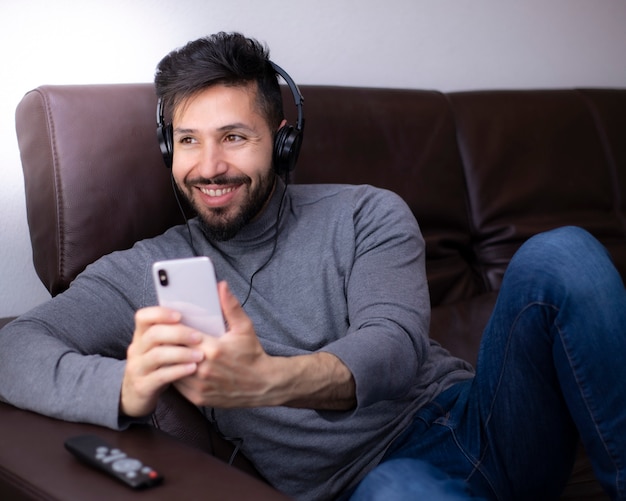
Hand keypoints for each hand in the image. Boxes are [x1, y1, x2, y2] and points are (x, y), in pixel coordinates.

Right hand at [120, 307, 204, 417]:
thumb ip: (173, 334)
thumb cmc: (157, 366)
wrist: (135, 397)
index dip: (160, 313)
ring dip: (181, 353)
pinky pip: (160, 376)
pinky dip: (178, 371)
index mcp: (141, 335)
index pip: (143, 316)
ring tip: (200, 355)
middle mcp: (136, 349)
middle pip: (154, 334)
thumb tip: (202, 319)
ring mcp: (137, 368)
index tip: (180, 315)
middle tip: (199, 337)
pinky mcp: (142, 386)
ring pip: (157, 355)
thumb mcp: (161, 348)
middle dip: (178, 334)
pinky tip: (193, 368)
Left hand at [173, 281, 276, 407]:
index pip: (181, 335)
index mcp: (213, 349)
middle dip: (167, 343)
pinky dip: (174, 374)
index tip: (168, 323)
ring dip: (168, 360)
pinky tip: (176, 366)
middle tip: (163, 336)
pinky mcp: (198, 398)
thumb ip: (230, 306)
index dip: (172, 328)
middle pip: (172, 352)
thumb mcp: (244, 328)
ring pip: (171, 369)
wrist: (262, 385)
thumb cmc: (252, 355)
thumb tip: (221, 286)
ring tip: (166, 351)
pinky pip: (176, 384)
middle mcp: (204, 369)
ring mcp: (200, 385)